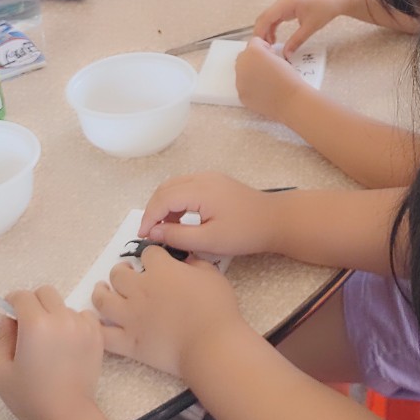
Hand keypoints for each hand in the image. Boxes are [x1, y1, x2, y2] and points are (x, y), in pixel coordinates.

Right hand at [0, 287, 102, 419]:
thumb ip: (2, 338)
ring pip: (64, 305)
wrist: (66, 413)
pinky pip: (83, 316)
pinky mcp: (97, 334)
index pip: (23, 296)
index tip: (10, 312)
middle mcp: (62, 318)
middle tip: (28, 325)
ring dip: (54, 314)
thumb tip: (5, 318)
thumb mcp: (1, 370)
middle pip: (46, 293)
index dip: (12, 302)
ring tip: (49, 340)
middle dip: (33, 303)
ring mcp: (83, 325)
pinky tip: (67, 343)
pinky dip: (73, 322)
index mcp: (36, 325)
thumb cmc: (28, 396)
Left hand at [93, 247, 243, 378]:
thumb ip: (195, 264)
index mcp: (161, 271)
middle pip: (118, 274)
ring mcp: (131, 316)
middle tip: (125, 273)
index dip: (152, 255)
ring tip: (101, 290)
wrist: (210, 344)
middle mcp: (140, 290)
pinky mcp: (128, 342)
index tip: (155, 259)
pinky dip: (96, 328)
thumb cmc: (216, 308)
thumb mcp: (211, 275)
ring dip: (100, 292)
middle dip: (121, 271)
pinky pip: (104, 334)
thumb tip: (186, 260)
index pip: (149, 254)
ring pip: (103, 300)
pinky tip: (95, 322)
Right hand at [138, 171, 280, 255]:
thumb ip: (178, 236)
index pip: (163, 199)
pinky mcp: (216, 183)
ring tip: (164, 229)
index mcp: (200, 190)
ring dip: (165, 205)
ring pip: (175, 186)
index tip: (144, 236)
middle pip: (166, 188)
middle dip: (154, 210)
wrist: (276, 220)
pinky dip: (177, 202)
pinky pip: (187, 187)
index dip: (149, 217)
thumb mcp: (209, 240)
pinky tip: (180, 221)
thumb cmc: (245, 232)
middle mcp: (203, 178)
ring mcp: (211, 178)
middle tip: (150, 233)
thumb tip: (153, 232)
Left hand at [236, 36, 308, 119]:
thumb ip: (266, 52)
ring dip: (251, 73)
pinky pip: (243, 86)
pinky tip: (264, 90)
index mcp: (253, 51)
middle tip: (269, 67)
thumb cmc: (289, 79)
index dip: (265, 48)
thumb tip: (261, 56)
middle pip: (244, 56)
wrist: (291, 100)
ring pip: (242, 72)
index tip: (272, 55)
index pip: (254, 42)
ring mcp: (240, 81)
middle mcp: (242, 64)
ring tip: (268, 80)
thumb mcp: (280, 57)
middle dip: (254, 59)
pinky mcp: (241, 94)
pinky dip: (251, 87)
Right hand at [253, 0, 353, 53]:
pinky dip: (273, 28)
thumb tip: (286, 54)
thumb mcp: (310, 27)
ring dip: (266, 31)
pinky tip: (275, 39)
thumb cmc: (325, 8)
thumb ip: (296, 41)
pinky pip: (276, 18)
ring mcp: (285, 4)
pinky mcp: (288, 7)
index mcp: (285, 3)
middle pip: (264, 18)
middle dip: (261, 33)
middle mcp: (282, 1)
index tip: (259, 47)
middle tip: (262, 49)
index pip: (265, 18)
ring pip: (269, 18)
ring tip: (269, 47)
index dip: (260, 32)